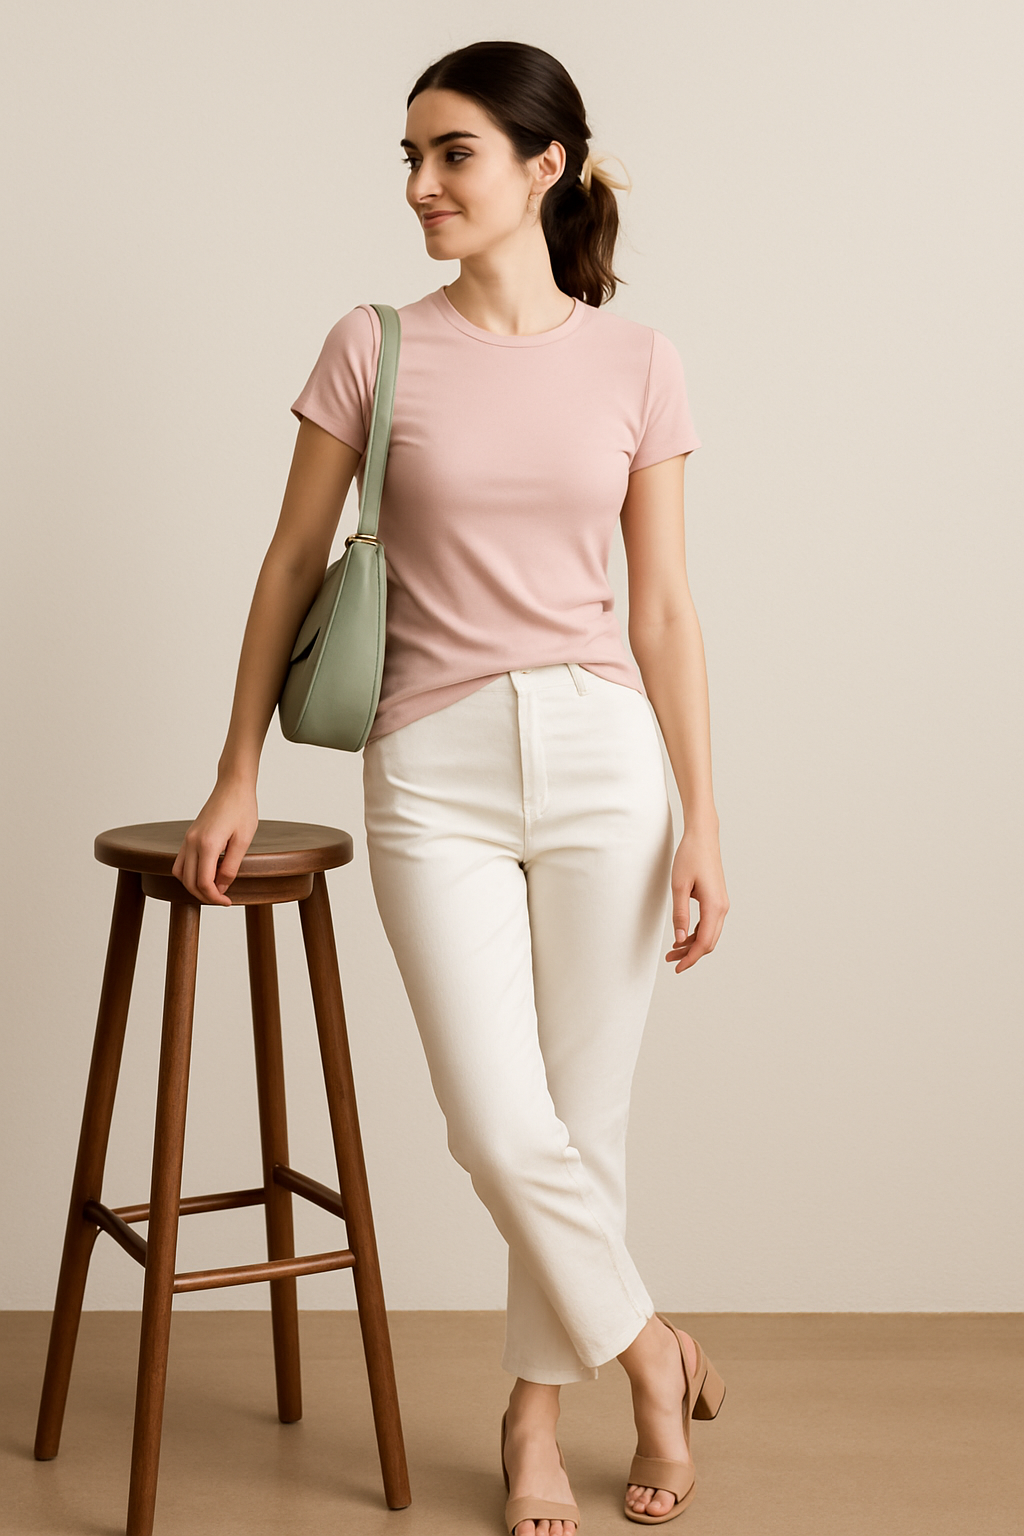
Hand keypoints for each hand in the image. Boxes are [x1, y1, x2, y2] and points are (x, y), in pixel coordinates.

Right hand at [171, 779, 258, 904]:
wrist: (233, 786)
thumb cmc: (242, 809)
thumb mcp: (243, 841)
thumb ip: (231, 867)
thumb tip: (221, 887)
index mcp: (207, 845)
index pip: (203, 883)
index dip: (215, 897)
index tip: (227, 901)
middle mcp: (192, 843)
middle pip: (189, 882)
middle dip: (204, 896)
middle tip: (223, 900)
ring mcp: (188, 839)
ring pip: (180, 873)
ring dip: (193, 886)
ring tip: (213, 890)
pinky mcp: (189, 836)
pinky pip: (182, 861)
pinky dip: (189, 874)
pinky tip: (206, 875)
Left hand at [665, 828, 728, 971]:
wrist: (703, 837)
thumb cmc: (690, 857)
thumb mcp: (679, 886)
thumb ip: (680, 914)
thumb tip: (679, 939)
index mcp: (714, 906)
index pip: (704, 942)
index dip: (691, 958)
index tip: (677, 967)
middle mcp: (722, 908)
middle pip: (709, 942)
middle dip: (691, 955)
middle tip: (671, 960)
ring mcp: (722, 904)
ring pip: (710, 934)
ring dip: (693, 945)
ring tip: (673, 950)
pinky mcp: (718, 900)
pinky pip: (709, 924)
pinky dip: (697, 933)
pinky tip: (682, 936)